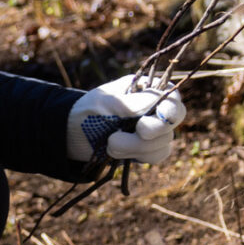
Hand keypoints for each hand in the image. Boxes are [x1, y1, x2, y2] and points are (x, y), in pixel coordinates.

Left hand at [66, 72, 186, 164]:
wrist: (70, 135)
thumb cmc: (88, 111)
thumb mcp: (108, 103)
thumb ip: (134, 103)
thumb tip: (160, 97)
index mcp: (146, 89)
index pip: (172, 96)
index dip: (169, 110)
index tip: (154, 120)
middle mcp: (154, 107)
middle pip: (172, 121)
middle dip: (154, 131)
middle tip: (138, 132)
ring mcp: (153, 129)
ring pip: (165, 141)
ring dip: (137, 146)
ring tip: (110, 143)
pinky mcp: (147, 148)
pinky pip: (157, 155)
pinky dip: (138, 155)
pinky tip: (116, 151)